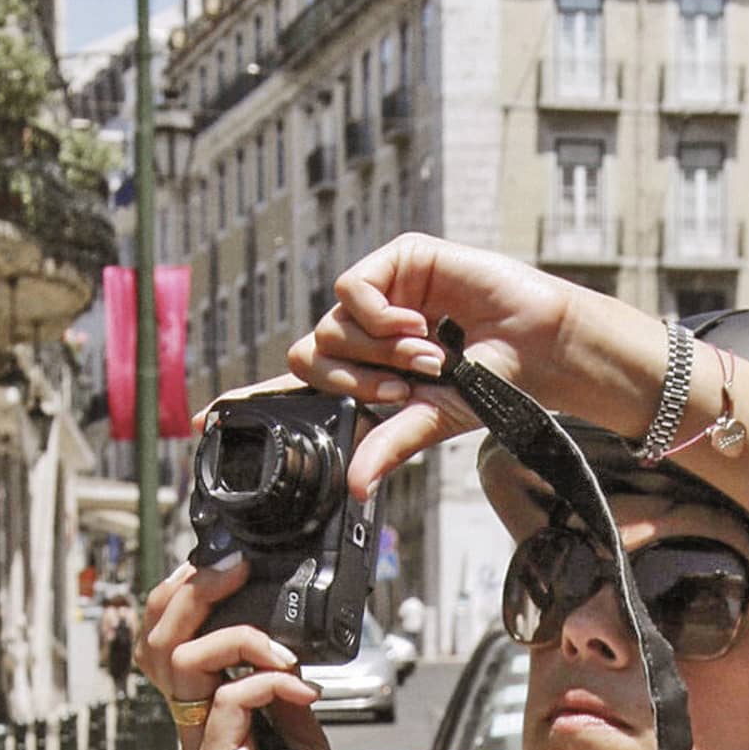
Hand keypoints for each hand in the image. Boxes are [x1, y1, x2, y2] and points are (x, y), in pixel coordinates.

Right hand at [136, 557, 350, 749]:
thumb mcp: (306, 742)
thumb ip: (287, 700)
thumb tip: (285, 655)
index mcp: (207, 720)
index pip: (172, 646)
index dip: (185, 600)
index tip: (226, 568)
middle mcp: (192, 732)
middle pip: (161, 644)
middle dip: (191, 593)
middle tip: (232, 569)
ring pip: (183, 665)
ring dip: (239, 639)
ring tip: (283, 652)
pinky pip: (227, 706)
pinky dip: (267, 684)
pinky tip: (301, 691)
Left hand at [285, 234, 587, 497]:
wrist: (537, 347)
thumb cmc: (493, 382)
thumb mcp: (433, 418)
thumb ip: (390, 444)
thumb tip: (357, 487)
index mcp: (369, 371)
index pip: (303, 380)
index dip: (257, 394)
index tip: (211, 413)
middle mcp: (367, 333)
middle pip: (311, 354)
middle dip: (354, 379)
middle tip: (403, 387)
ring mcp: (380, 295)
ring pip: (332, 325)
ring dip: (381, 350)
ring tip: (429, 355)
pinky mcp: (396, 262)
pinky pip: (353, 290)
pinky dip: (381, 316)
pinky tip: (418, 324)